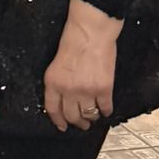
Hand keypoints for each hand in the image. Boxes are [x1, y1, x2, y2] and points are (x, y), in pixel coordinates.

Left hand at [43, 0, 120, 131]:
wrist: (90, 32)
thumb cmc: (73, 41)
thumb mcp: (56, 64)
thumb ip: (58, 82)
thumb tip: (63, 99)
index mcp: (53, 82)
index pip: (52, 109)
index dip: (57, 120)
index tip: (62, 126)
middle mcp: (68, 90)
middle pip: (71, 116)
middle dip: (77, 123)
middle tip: (81, 124)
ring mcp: (87, 91)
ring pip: (89, 115)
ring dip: (91, 119)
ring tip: (93, 118)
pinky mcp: (104, 89)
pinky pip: (105, 108)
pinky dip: (106, 111)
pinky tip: (106, 110)